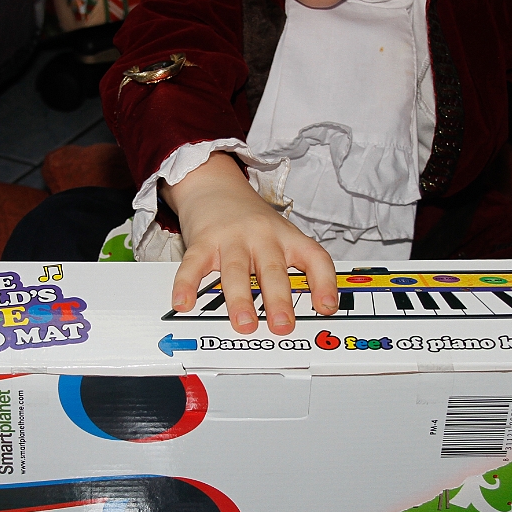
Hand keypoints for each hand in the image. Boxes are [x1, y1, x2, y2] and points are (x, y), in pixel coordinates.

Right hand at [163, 152, 338, 334]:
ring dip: (240, 299)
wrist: (216, 186)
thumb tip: (302, 313)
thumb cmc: (251, 222)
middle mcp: (263, 237)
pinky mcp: (203, 241)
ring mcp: (232, 238)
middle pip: (273, 269)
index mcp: (287, 238)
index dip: (324, 283)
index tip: (327, 307)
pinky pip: (194, 265)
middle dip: (278, 299)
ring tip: (244, 324)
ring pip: (236, 270)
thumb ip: (291, 270)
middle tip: (282, 325)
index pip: (314, 258)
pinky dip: (187, 285)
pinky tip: (184, 302)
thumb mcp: (280, 236)